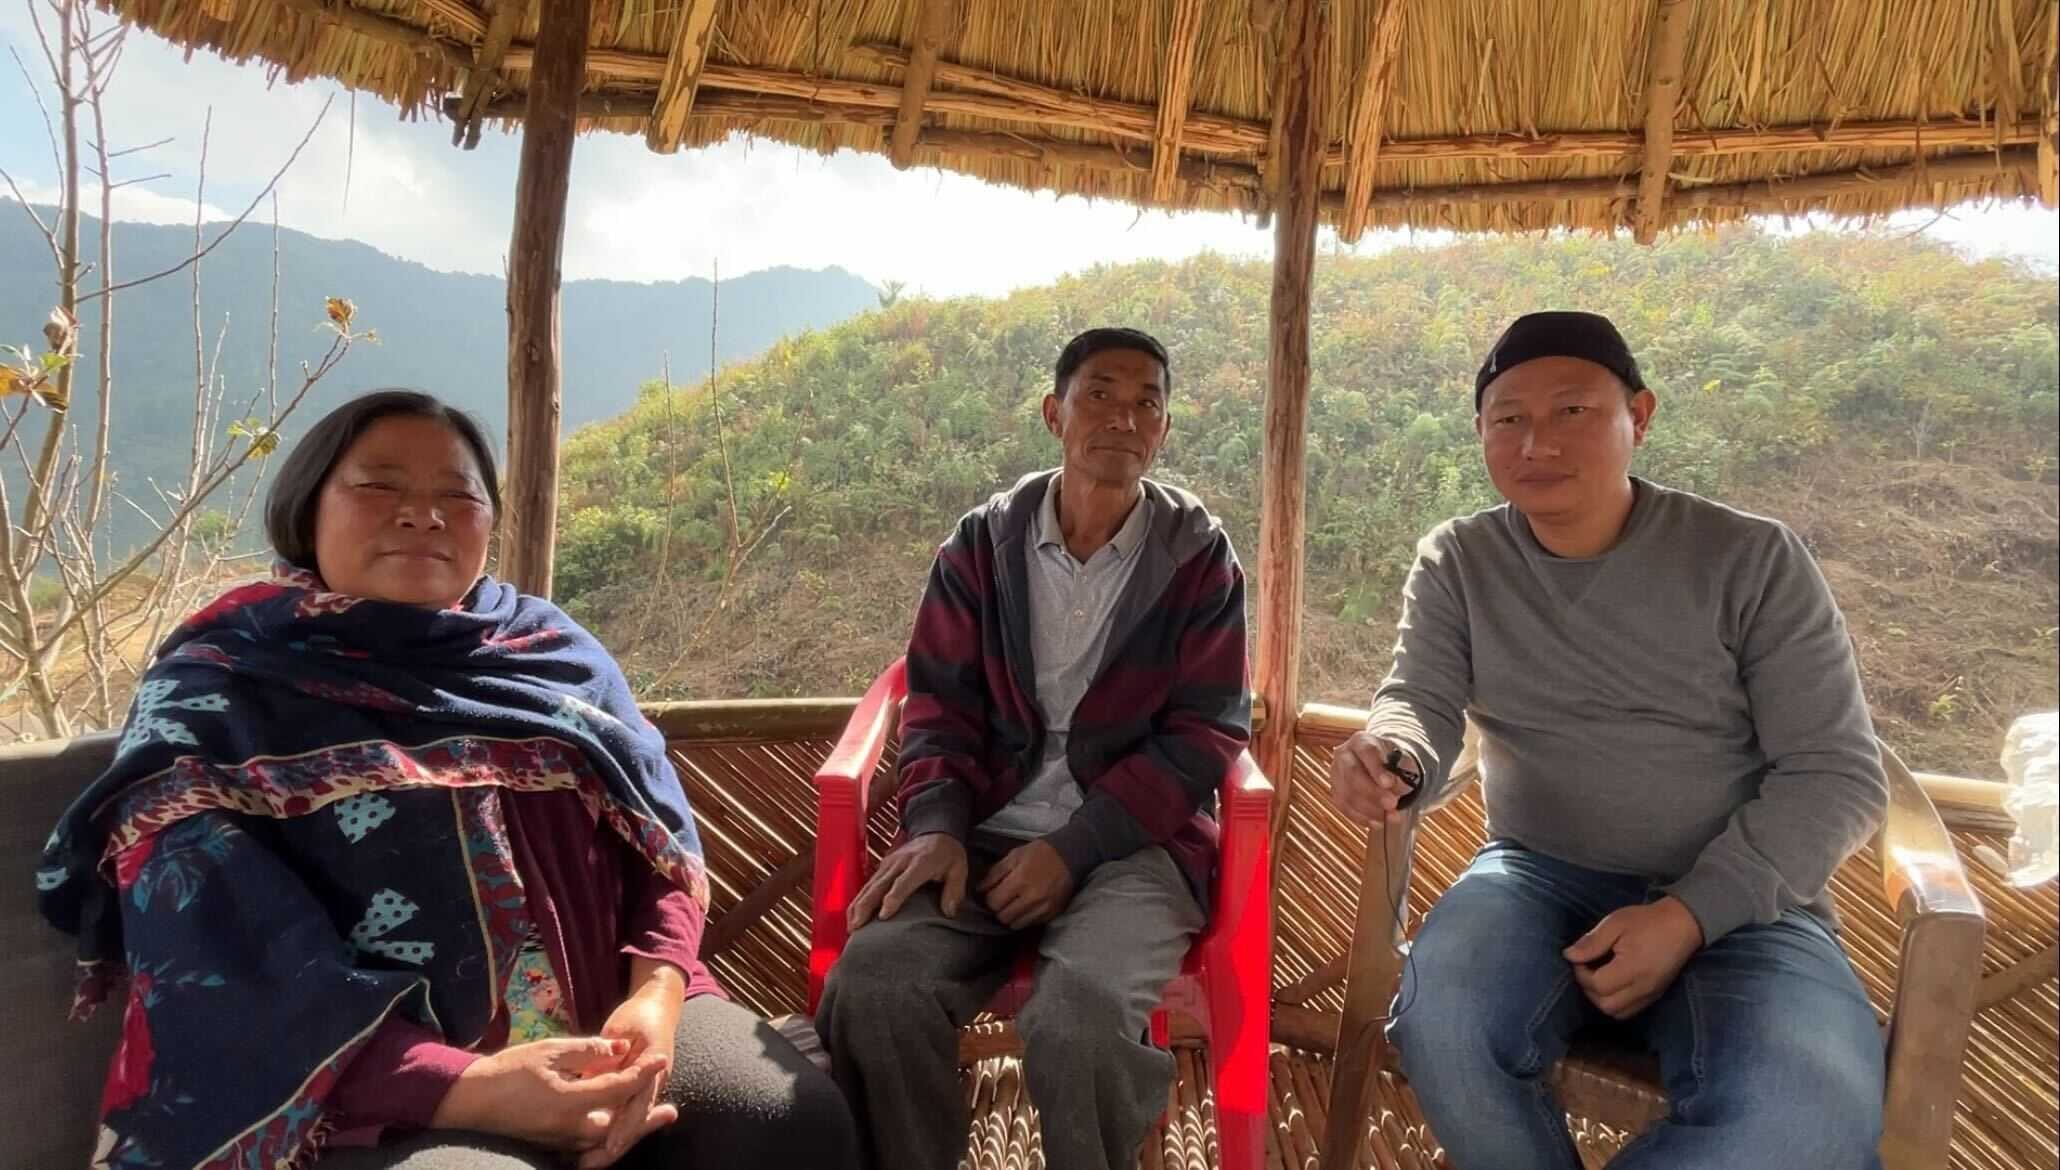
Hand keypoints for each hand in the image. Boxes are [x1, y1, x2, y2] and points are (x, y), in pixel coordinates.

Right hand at [429, 1036, 668, 1151]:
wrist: (469, 1101)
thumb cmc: (508, 1071)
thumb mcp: (550, 1051)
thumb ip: (589, 1050)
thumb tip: (620, 1047)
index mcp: (572, 1103)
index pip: (620, 1088)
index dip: (643, 1072)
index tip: (661, 1058)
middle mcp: (571, 1129)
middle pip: (621, 1126)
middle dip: (647, 1119)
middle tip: (671, 1111)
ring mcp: (562, 1141)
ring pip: (607, 1140)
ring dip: (631, 1130)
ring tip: (653, 1120)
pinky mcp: (553, 1145)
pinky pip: (590, 1145)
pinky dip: (609, 1136)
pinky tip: (616, 1124)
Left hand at [579, 962, 687, 1167]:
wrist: (659, 1004)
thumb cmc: (639, 1013)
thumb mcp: (621, 1028)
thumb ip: (609, 1054)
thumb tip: (592, 1077)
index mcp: (654, 1065)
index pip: (640, 1101)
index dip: (626, 1125)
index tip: (610, 1144)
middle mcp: (653, 1082)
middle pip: (637, 1121)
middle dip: (617, 1143)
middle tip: (591, 1163)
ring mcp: (647, 1088)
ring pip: (632, 1122)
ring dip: (613, 1143)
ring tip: (588, 1162)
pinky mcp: (638, 1092)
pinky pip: (626, 1115)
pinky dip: (613, 1131)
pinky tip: (593, 1147)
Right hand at [849, 832, 968, 928]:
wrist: (935, 831)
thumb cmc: (947, 854)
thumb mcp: (959, 869)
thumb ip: (954, 891)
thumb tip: (948, 912)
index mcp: (920, 862)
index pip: (903, 882)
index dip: (892, 899)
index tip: (883, 916)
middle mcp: (900, 862)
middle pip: (879, 885)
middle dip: (866, 906)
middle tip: (857, 927)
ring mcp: (888, 864)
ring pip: (869, 886)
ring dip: (858, 906)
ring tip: (851, 927)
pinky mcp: (882, 867)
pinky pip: (867, 885)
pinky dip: (858, 901)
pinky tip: (853, 916)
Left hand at [978, 840, 1075, 928]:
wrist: (1069, 856)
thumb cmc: (1039, 853)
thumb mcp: (1014, 856)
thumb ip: (995, 874)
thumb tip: (980, 890)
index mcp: (1020, 880)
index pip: (993, 902)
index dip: (989, 899)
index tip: (991, 893)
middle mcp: (1032, 897)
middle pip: (1003, 917)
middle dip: (998, 909)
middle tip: (1002, 900)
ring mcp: (1043, 908)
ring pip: (1016, 925)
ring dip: (1010, 916)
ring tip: (1013, 904)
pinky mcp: (1052, 913)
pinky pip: (1030, 924)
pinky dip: (1024, 918)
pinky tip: (1026, 906)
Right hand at [1329, 731, 1418, 825]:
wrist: (1376, 765)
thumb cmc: (1389, 761)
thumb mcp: (1400, 759)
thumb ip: (1402, 771)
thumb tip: (1397, 788)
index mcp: (1361, 741)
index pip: (1367, 752)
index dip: (1377, 769)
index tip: (1390, 783)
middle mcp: (1344, 755)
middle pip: (1353, 773)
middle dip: (1373, 792)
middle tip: (1392, 804)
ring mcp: (1336, 774)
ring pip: (1348, 794)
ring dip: (1370, 809)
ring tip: (1391, 817)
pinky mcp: (1335, 792)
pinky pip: (1345, 808)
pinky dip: (1362, 818)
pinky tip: (1378, 822)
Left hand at [1563, 897, 1705, 1019]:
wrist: (1683, 925)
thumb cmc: (1647, 921)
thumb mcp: (1616, 923)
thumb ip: (1592, 942)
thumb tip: (1569, 956)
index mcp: (1633, 969)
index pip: (1598, 985)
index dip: (1581, 973)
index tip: (1580, 957)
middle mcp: (1643, 988)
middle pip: (1606, 1005)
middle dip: (1589, 989)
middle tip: (1587, 968)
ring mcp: (1651, 995)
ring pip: (1617, 1013)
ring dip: (1601, 999)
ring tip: (1598, 977)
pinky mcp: (1655, 996)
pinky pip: (1630, 1011)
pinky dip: (1615, 1003)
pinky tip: (1611, 984)